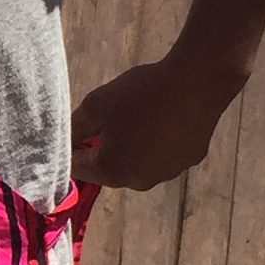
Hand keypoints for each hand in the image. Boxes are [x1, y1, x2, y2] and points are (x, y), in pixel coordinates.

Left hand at [72, 50, 246, 194]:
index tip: (73, 128)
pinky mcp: (190, 160)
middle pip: (109, 168)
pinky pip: (163, 154)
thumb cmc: (141, 93)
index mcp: (112, 172)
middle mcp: (140, 182)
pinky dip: (157, 141)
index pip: (77, 168)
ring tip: (137, 115)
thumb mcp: (95, 104)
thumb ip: (74, 127)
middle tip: (105, 118)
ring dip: (130, 146)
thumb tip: (67, 140)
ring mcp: (169, 173)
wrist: (197, 82)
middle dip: (101, 149)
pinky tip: (163, 116)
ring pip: (137, 162)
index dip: (70, 148)